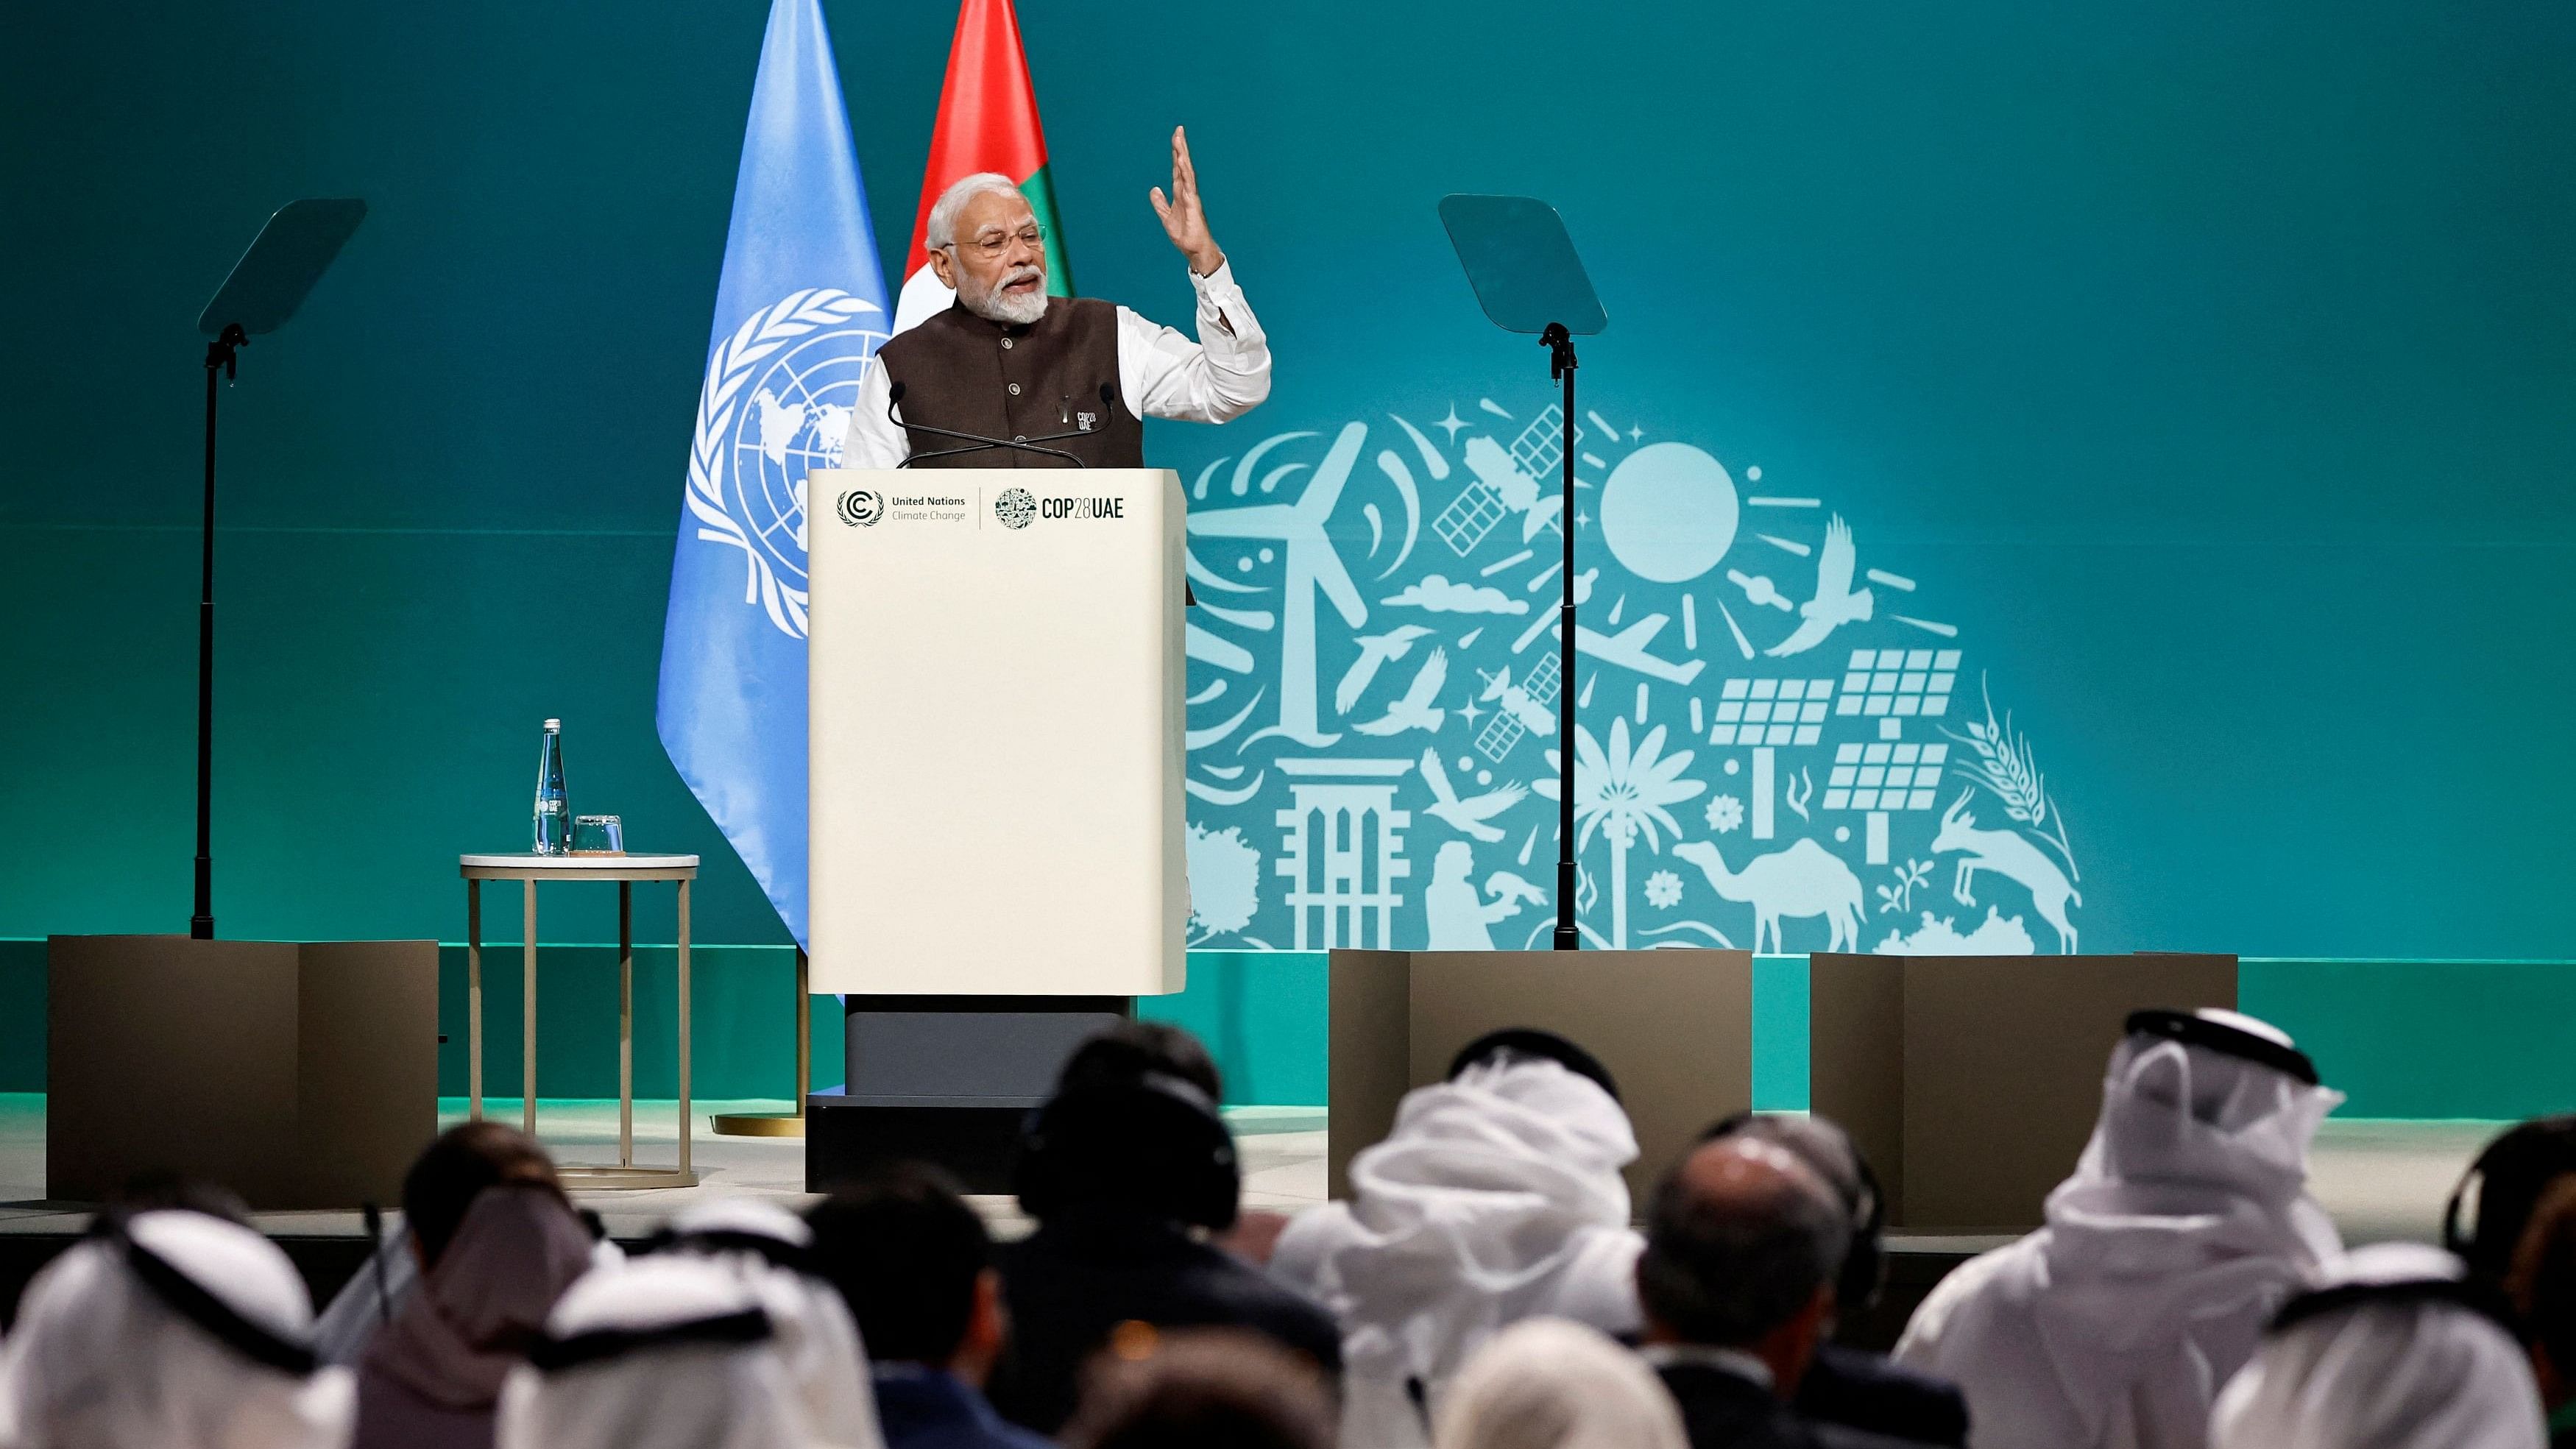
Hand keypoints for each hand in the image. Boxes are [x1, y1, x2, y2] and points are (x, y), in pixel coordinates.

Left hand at [1149, 126, 1224, 276]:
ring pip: (1187, 171)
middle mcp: (1187, 191)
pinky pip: (1189, 184)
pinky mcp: (1194, 204)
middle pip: (1182, 165)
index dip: (1175, 154)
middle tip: (1179, 129)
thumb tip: (1154, 189)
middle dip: (1180, 147)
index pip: (1177, 169)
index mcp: (1180, 193)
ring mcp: (1191, 196)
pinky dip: (1185, 172)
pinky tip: (1182, 161)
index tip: (1175, 137)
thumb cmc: (1185, 235)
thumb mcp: (1166, 217)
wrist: (1194, 250)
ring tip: (1179, 139)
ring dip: (1183, 155)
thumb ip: (1160, 203)